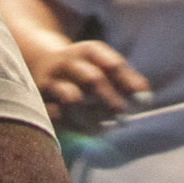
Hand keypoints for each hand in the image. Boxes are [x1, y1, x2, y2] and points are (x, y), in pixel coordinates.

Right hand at [24, 35, 148, 124]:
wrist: (37, 63)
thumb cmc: (82, 70)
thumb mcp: (102, 65)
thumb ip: (126, 79)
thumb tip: (146, 97)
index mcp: (87, 51)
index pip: (111, 64)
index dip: (128, 81)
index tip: (141, 97)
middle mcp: (67, 63)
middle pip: (93, 80)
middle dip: (110, 99)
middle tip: (122, 114)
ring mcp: (51, 82)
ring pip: (72, 98)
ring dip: (91, 115)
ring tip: (102, 126)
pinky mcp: (38, 101)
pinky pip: (56, 116)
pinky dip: (72, 126)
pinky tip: (84, 131)